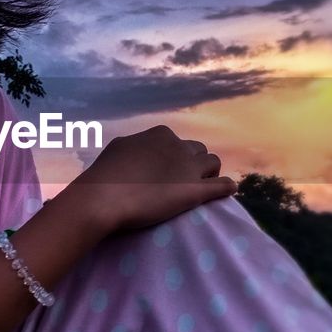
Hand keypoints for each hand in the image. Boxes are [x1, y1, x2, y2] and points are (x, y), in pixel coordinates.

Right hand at [65, 125, 237, 235]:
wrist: (104, 197)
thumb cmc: (104, 175)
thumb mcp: (119, 150)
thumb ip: (135, 148)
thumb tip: (137, 150)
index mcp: (160, 134)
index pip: (176, 142)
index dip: (174, 157)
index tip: (166, 172)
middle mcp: (178, 146)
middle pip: (198, 151)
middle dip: (194, 164)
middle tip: (184, 181)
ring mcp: (189, 168)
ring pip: (214, 163)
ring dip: (210, 173)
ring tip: (204, 186)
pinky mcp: (195, 191)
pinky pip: (223, 186)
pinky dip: (226, 188)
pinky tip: (227, 192)